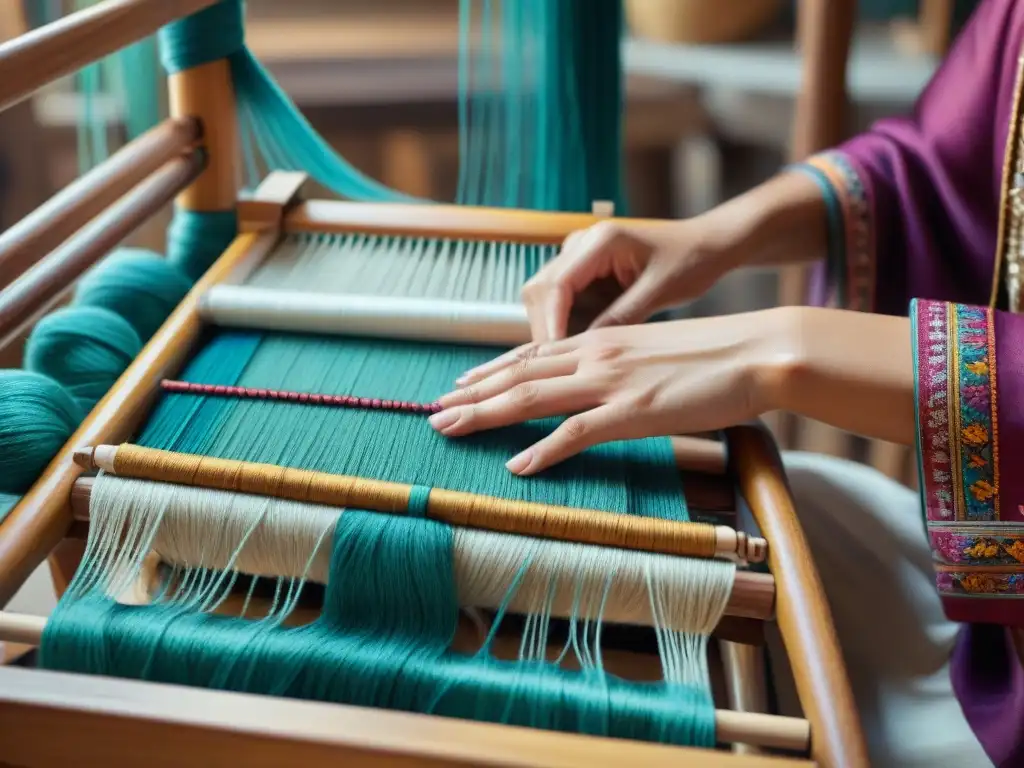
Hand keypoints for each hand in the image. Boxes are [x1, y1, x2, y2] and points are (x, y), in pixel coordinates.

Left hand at [430, 309, 791, 474]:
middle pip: (519, 374)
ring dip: (485, 416)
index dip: (493, 370)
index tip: (461, 384)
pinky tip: (517, 465)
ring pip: (532, 397)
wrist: (760, 350)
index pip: (534, 354)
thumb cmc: (718, 353)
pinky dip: (542, 451)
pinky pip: (576, 433)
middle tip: (432, 412)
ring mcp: (612, 383)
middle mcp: (597, 355)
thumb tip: (607, 383)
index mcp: (604, 340)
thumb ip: (624, 364)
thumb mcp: (658, 350)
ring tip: (449, 430)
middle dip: (471, 395)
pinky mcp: (634, 412)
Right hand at [521, 219, 728, 342]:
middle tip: (556, 366)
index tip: (554, 356)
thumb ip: (621, 318)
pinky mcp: (584, 270)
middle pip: (539, 290)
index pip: (555, 285)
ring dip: (550, 327)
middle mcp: (582, 243)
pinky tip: (576, 349)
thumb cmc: (690, 261)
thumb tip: (585, 351)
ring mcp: (579, 255)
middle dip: (544, 328)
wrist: (706, 245)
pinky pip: (560, 300)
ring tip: (565, 361)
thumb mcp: (658, 293)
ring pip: (543, 296)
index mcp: (601, 241)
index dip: (550, 323)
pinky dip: (563, 324)